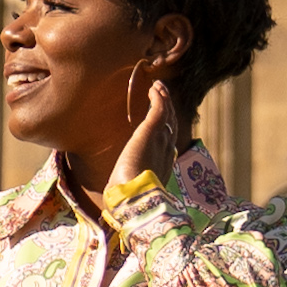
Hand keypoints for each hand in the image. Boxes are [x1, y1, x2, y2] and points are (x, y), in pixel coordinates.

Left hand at [109, 76, 180, 194]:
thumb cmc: (129, 199)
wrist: (134, 197)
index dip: (167, 128)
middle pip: (172, 124)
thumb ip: (128, 187)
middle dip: (169, 109)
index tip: (163, 120)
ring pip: (168, 114)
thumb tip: (115, 194)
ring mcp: (160, 139)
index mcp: (164, 165)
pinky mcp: (151, 130)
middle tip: (163, 96)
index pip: (169, 142)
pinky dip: (158, 97)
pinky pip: (159, 108)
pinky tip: (154, 88)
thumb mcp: (131, 190)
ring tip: (159, 87)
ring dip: (164, 98)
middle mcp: (166, 150)